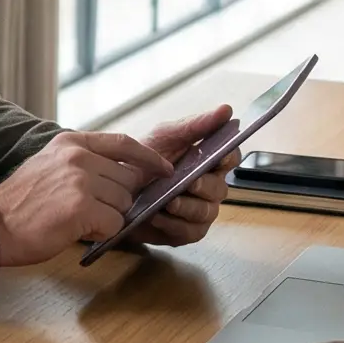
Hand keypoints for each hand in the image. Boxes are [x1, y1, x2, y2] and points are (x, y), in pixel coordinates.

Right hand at [0, 129, 173, 267]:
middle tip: (94, 213)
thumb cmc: (21, 204)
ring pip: (123, 203)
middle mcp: (77, 156)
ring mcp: (80, 180)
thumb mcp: (50, 167)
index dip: (148, 158)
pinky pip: (115, 223)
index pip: (123, 143)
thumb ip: (83, 164)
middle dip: (118, 200)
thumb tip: (124, 177)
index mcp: (70, 143)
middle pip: (127, 179)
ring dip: (109, 218)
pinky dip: (102, 232)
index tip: (164, 169)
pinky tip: (78, 231)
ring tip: (79, 221)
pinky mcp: (81, 207)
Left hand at [116, 105, 237, 247]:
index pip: (230, 158)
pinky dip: (174, 224)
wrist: (113, 186)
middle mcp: (208, 187)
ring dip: (188, 207)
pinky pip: (190, 231)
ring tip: (168, 202)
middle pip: (221, 189)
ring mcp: (198, 211)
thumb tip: (226, 110)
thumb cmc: (143, 159)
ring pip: (207, 212)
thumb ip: (196, 125)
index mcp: (206, 161)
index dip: (229, 158)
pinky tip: (158, 215)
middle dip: (205, 186)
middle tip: (189, 183)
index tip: (219, 157)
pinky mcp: (185, 232)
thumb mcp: (166, 136)